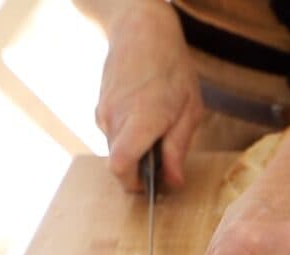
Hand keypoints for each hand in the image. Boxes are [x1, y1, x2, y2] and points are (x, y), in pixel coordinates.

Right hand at [95, 2, 202, 189]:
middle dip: (139, 168)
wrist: (141, 32)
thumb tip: (173, 182)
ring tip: (158, 129)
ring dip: (135, 149)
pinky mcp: (100, 107)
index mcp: (140, 120)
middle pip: (119, 162)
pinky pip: (113, 133)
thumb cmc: (172, 69)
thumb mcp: (189, 111)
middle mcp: (115, 119)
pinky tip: (145, 116)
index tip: (149, 187)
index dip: (132, 184)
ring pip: (115, 148)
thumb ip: (178, 148)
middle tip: (164, 160)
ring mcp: (103, 112)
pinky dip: (128, 135)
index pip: (121, 166)